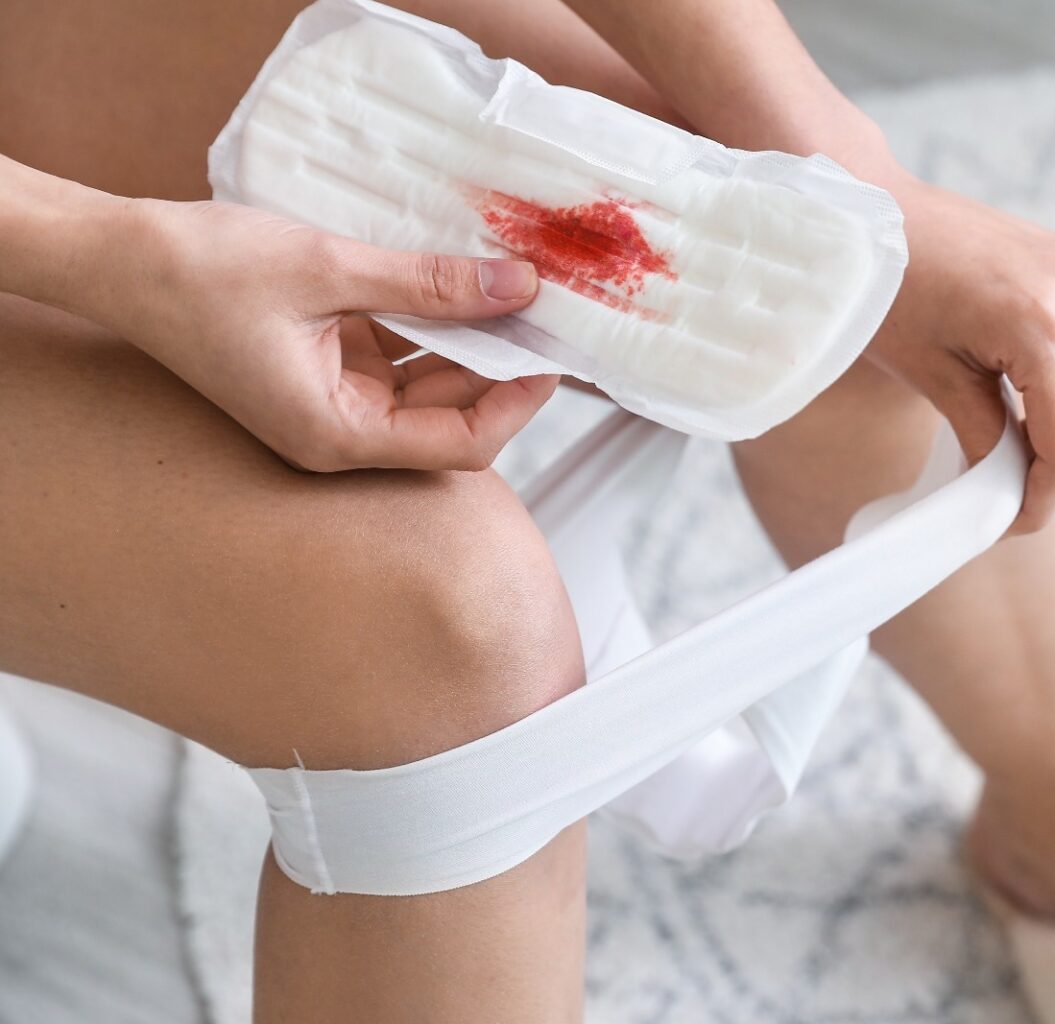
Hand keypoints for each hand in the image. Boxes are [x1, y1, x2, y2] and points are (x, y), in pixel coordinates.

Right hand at [93, 199, 554, 471]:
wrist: (119, 256)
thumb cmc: (202, 272)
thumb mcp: (332, 269)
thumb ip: (432, 284)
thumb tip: (518, 287)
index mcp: (336, 434)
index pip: (461, 444)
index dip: (518, 403)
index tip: (552, 353)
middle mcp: (339, 431)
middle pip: (452, 414)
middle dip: (501, 364)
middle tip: (545, 308)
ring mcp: (332, 399)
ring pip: (430, 381)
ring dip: (470, 339)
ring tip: (512, 287)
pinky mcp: (326, 365)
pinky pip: (399, 353)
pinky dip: (431, 322)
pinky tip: (461, 281)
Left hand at [865, 175, 1054, 533]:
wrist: (871, 209)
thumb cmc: (884, 290)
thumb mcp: (932, 378)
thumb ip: (984, 437)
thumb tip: (1007, 492)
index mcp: (1041, 324)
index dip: (1041, 497)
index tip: (1009, 524)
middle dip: (1053, 469)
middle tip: (1004, 497)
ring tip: (1003, 449)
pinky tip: (1013, 401)